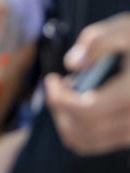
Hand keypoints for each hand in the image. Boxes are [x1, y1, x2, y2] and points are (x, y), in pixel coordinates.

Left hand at [44, 12, 129, 155]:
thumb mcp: (124, 30)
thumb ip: (98, 42)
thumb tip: (73, 64)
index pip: (87, 110)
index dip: (59, 98)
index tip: (51, 78)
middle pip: (82, 129)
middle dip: (59, 107)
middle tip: (59, 84)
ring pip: (86, 141)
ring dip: (66, 119)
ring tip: (71, 92)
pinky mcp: (129, 135)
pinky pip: (96, 143)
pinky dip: (78, 128)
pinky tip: (81, 103)